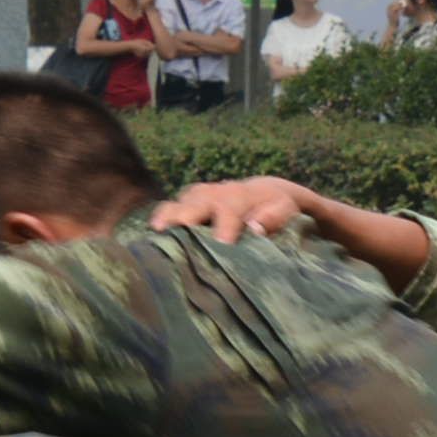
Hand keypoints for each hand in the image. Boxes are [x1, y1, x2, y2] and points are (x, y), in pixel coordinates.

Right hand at [153, 176, 320, 243]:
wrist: (264, 191)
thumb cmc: (276, 205)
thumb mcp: (285, 208)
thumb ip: (275, 217)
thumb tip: (256, 227)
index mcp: (237, 197)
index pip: (227, 213)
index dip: (223, 230)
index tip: (219, 246)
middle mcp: (212, 194)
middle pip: (193, 207)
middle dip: (183, 221)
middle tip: (170, 235)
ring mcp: (195, 197)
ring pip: (175, 206)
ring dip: (165, 220)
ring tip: (155, 236)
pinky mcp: (184, 201)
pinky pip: (167, 209)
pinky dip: (159, 222)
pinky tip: (151, 239)